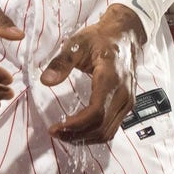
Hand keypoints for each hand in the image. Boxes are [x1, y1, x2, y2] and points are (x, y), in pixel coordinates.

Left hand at [40, 3, 143, 143]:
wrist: (125, 35)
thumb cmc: (100, 38)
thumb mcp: (77, 44)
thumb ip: (62, 63)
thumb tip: (46, 81)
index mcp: (111, 78)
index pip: (96, 112)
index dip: (75, 126)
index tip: (55, 127)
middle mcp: (123, 94)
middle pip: (101, 127)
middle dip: (76, 135)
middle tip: (55, 132)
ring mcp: (128, 102)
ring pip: (108, 132)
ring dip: (85, 138)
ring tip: (64, 133)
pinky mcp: (127, 105)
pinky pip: (111, 127)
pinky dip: (94, 133)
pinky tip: (78, 129)